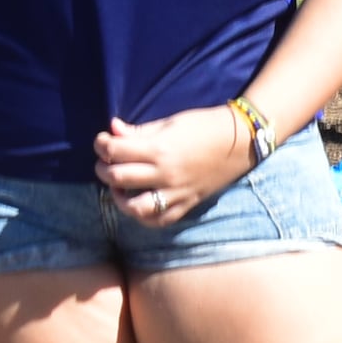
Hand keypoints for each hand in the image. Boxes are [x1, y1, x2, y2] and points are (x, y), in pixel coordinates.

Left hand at [93, 104, 255, 232]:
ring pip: (133, 206)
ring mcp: (176, 193)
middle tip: (105, 161)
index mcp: (159, 149)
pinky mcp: (186, 204)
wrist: (240, 142)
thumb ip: (140, 131)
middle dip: (103, 168)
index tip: (102, 140)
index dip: (101, 144)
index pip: (115, 151)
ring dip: (118, 197)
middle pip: (117, 178)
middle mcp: (165, 174)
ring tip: (119, 186)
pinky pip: (158, 220)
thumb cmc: (204, 126)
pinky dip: (142, 215)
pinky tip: (137, 203)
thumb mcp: (170, 122)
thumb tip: (113, 130)